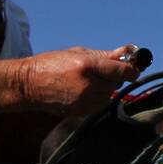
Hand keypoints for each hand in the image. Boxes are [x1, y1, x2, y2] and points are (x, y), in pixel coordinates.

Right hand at [17, 45, 141, 116]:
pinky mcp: (81, 112)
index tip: (133, 67)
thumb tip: (127, 51)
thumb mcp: (78, 53)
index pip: (122, 71)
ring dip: (105, 88)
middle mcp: (88, 85)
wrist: (29, 85)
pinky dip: (97, 97)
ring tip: (88, 80)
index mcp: (87, 66)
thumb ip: (104, 55)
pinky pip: (99, 105)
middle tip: (102, 71)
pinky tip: (82, 90)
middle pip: (117, 83)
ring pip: (109, 95)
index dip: (131, 69)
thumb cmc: (52, 64)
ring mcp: (84, 101)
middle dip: (114, 77)